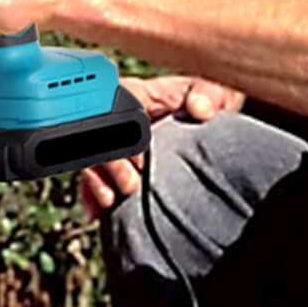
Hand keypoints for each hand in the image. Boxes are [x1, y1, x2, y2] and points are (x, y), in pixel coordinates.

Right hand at [80, 75, 243, 215]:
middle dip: (108, 163)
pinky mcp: (115, 166)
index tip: (141, 157)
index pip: (115, 107)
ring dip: (96, 181)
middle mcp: (120, 118)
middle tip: (130, 185)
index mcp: (138, 95)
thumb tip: (199, 107)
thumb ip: (209, 96)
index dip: (121, 131)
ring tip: (111, 201)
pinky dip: (93, 195)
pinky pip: (95, 179)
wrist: (216, 128)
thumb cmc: (211, 103)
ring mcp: (116, 143)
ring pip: (91, 160)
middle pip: (97, 137)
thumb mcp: (216, 93)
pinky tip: (98, 212)